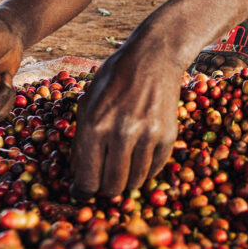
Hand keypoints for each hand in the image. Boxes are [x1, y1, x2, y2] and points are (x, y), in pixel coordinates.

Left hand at [70, 27, 182, 197]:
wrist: (154, 57)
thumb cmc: (114, 79)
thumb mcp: (87, 104)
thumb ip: (82, 141)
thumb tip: (80, 177)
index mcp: (94, 125)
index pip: (87, 180)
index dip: (84, 191)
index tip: (85, 191)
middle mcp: (121, 133)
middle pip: (112, 187)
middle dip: (106, 187)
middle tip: (105, 178)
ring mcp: (147, 135)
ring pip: (135, 182)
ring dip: (127, 178)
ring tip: (123, 163)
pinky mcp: (167, 135)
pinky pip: (154, 169)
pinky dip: (145, 167)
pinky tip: (139, 151)